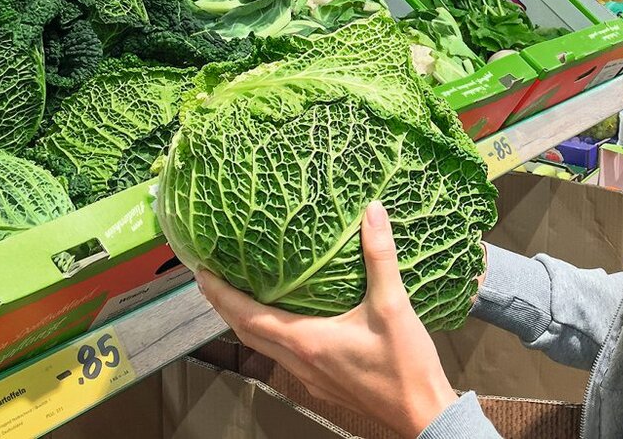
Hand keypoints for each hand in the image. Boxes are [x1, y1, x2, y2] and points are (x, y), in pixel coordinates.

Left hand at [196, 201, 457, 438]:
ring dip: (244, 321)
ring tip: (238, 295)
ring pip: (262, 346)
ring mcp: (308, 376)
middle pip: (246, 332)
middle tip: (210, 278)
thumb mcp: (393, 304)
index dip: (220, 294)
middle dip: (224, 305)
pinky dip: (269, 334)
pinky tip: (283, 322)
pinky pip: (282, 355)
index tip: (201, 270)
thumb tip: (372, 211)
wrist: (421, 412)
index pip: (247, 315)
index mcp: (307, 340)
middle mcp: (299, 360)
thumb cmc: (404, 364)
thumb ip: (379, 256)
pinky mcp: (322, 383)